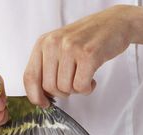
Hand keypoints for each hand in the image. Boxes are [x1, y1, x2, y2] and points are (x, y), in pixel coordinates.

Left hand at [24, 5, 142, 106]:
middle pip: (48, 86)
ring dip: (76, 90)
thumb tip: (40, 97)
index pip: (29, 76)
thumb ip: (46, 67)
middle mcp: (53, 44)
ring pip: (65, 88)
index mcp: (42, 43)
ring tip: (83, 77)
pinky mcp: (88, 54)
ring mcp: (70, 48)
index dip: (35, 96)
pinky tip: (92, 79)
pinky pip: (81, 86)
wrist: (113, 22)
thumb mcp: (58, 47)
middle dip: (62, 92)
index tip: (44, 103)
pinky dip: (87, 89)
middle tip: (72, 83)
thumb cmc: (85, 39)